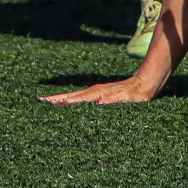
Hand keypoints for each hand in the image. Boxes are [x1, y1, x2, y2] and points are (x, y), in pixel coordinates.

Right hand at [44, 75, 161, 103]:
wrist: (146, 84)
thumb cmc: (138, 93)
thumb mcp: (127, 97)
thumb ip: (113, 99)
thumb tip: (98, 101)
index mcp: (99, 93)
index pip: (77, 98)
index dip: (65, 100)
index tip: (51, 102)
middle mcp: (96, 91)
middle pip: (72, 95)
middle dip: (57, 98)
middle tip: (41, 100)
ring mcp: (97, 92)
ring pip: (76, 95)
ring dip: (63, 98)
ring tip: (49, 101)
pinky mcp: (101, 94)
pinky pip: (83, 97)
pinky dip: (72, 99)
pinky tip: (68, 103)